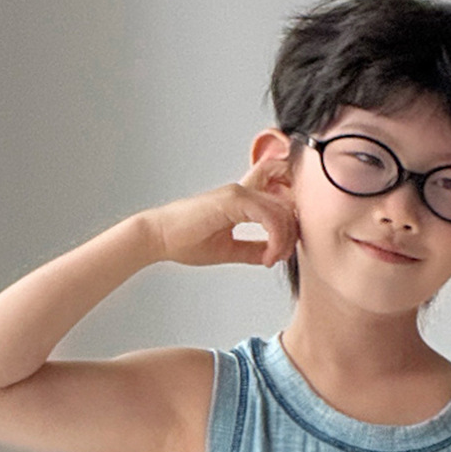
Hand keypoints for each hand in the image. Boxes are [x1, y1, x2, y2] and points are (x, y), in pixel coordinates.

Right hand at [143, 157, 298, 269]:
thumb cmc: (186, 240)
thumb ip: (252, 249)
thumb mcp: (229, 249)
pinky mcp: (233, 200)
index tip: (278, 255)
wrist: (160, 237)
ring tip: (271, 259)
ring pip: (281, 211)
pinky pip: (268, 217)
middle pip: (286, 208)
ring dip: (283, 240)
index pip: (279, 206)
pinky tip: (266, 256)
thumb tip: (273, 255)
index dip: (288, 231)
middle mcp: (243, 192)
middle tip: (278, 259)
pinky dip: (274, 238)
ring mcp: (239, 193)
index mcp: (242, 200)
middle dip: (290, 237)